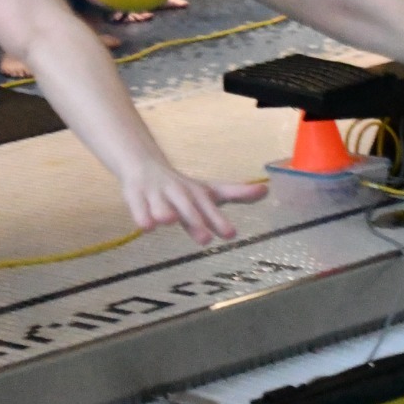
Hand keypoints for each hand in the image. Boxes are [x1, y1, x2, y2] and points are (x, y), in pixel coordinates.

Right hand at [120, 161, 267, 244]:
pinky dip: (142, 215)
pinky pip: (138, 207)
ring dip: (165, 212)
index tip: (231, 234)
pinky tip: (146, 226)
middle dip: (195, 220)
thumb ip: (237, 193)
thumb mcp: (211, 190)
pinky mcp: (136, 196)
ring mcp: (156, 194)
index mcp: (197, 193)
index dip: (219, 219)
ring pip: (162, 205)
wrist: (144, 165)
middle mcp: (179, 192)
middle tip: (206, 238)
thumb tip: (267, 190)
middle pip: (188, 206)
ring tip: (170, 220)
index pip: (210, 206)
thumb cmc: (183, 187)